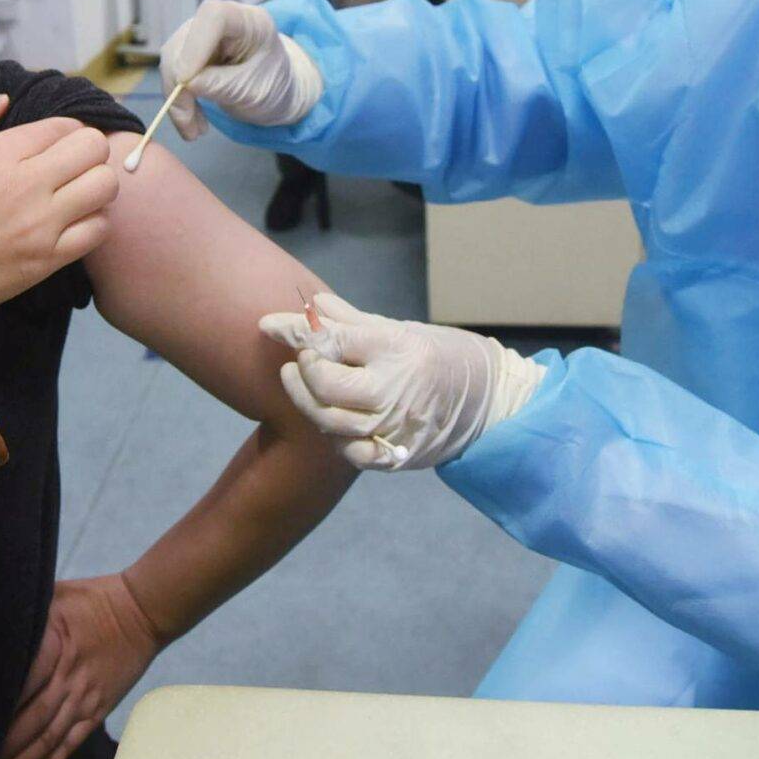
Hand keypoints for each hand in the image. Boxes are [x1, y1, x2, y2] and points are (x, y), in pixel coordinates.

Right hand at [0, 98, 118, 318]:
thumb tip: (3, 100)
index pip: (63, 126)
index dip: (63, 130)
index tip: (51, 144)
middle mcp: (25, 186)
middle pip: (94, 149)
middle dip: (86, 150)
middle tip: (67, 164)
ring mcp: (41, 226)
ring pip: (106, 186)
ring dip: (95, 184)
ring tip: (73, 192)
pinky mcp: (48, 261)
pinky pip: (99, 230)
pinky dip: (93, 221)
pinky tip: (71, 222)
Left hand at [0, 574, 161, 758]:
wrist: (142, 612)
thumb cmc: (92, 598)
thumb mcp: (54, 594)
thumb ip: (24, 613)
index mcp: (54, 649)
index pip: (17, 687)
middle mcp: (67, 681)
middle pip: (28, 722)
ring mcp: (84, 700)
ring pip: (46, 740)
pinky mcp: (97, 710)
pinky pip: (73, 743)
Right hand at [159, 0, 324, 140]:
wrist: (274, 92)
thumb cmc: (273, 87)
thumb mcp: (254, 92)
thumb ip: (223, 85)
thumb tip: (186, 84)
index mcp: (250, 22)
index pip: (213, 16)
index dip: (195, 46)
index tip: (186, 82)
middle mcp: (221, 20)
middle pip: (184, 41)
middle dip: (180, 86)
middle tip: (190, 127)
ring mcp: (202, 34)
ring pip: (171, 59)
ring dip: (176, 98)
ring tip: (194, 131)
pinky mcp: (189, 50)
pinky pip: (172, 72)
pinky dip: (177, 100)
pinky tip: (191, 121)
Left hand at [258, 293, 544, 470]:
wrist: (491, 401)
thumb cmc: (442, 356)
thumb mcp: (402, 329)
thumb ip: (352, 321)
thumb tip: (312, 304)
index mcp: (396, 349)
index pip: (332, 340)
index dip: (295, 332)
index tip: (267, 324)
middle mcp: (395, 388)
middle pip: (325, 385)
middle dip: (302, 370)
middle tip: (298, 360)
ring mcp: (396, 426)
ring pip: (331, 421)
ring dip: (306, 402)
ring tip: (300, 383)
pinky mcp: (399, 455)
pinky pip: (353, 453)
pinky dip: (334, 437)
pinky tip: (328, 419)